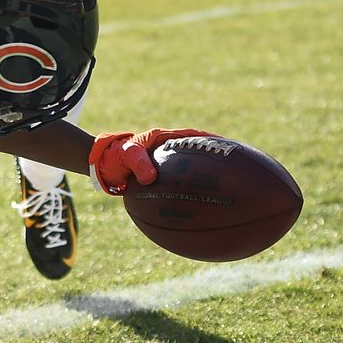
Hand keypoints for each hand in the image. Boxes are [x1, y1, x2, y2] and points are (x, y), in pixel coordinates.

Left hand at [88, 128, 217, 194]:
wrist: (104, 165)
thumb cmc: (116, 156)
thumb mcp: (127, 156)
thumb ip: (138, 164)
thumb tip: (151, 177)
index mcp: (166, 139)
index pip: (193, 137)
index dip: (211, 141)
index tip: (229, 147)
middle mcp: (171, 150)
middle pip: (199, 153)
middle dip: (217, 158)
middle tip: (237, 167)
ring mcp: (169, 164)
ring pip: (193, 169)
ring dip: (208, 175)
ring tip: (229, 188)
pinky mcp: (165, 177)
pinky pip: (182, 183)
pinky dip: (193, 191)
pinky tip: (203, 206)